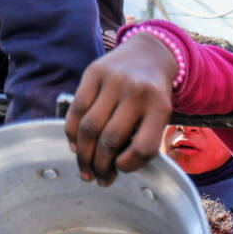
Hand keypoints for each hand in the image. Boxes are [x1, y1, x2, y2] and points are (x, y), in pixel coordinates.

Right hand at [64, 32, 176, 185]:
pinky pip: (76, 109)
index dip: (130, 166)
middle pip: (110, 140)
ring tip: (85, 169)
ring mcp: (114, 81)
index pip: (144, 147)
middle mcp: (137, 93)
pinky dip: (72, 133)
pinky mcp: (93, 73)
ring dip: (83, 155)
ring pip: (90, 128)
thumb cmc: (153, 96)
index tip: (121, 171)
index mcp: (160, 108)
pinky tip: (75, 146)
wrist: (149, 54)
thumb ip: (144, 137)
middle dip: (100, 166)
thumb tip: (114, 168)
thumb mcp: (160, 115)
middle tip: (97, 179)